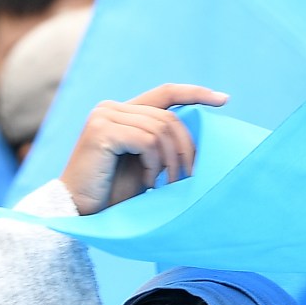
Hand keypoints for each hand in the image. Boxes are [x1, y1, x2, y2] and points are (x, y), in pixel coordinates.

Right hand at [58, 84, 228, 214]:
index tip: (223, 99)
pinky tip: (148, 180)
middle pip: (170, 118)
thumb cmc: (115, 192)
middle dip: (186, 149)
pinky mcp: (101, 131)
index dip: (196, 93)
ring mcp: (105, 116)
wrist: (82, 211)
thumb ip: (163, 143)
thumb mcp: (147, 163)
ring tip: (164, 183)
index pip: (166, 93)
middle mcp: (112, 108)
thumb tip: (202, 135)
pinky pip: (147, 140)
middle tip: (188, 177)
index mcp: (124, 111)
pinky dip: (154, 163)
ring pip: (161, 129)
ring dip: (170, 161)